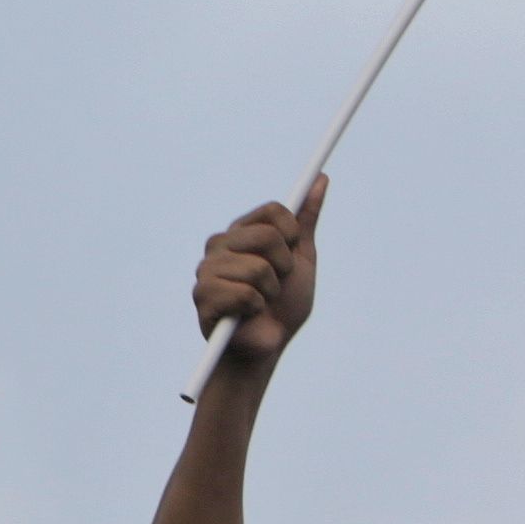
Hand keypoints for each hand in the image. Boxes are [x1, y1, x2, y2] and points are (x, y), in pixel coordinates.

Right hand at [191, 178, 323, 373]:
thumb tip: (321, 178)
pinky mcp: (203, 295)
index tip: (291, 253)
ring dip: (270, 293)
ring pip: (259, 268)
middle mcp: (220, 244)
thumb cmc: (282, 306)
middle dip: (284, 267)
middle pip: (268, 235)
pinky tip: (245, 316)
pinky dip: (255, 309)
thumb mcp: (301, 259)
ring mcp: (207, 269)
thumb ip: (306, 220)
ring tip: (259, 304)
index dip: (292, 234)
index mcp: (242, 231)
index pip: (274, 211)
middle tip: (275, 285)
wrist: (267, 346)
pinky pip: (245, 294)